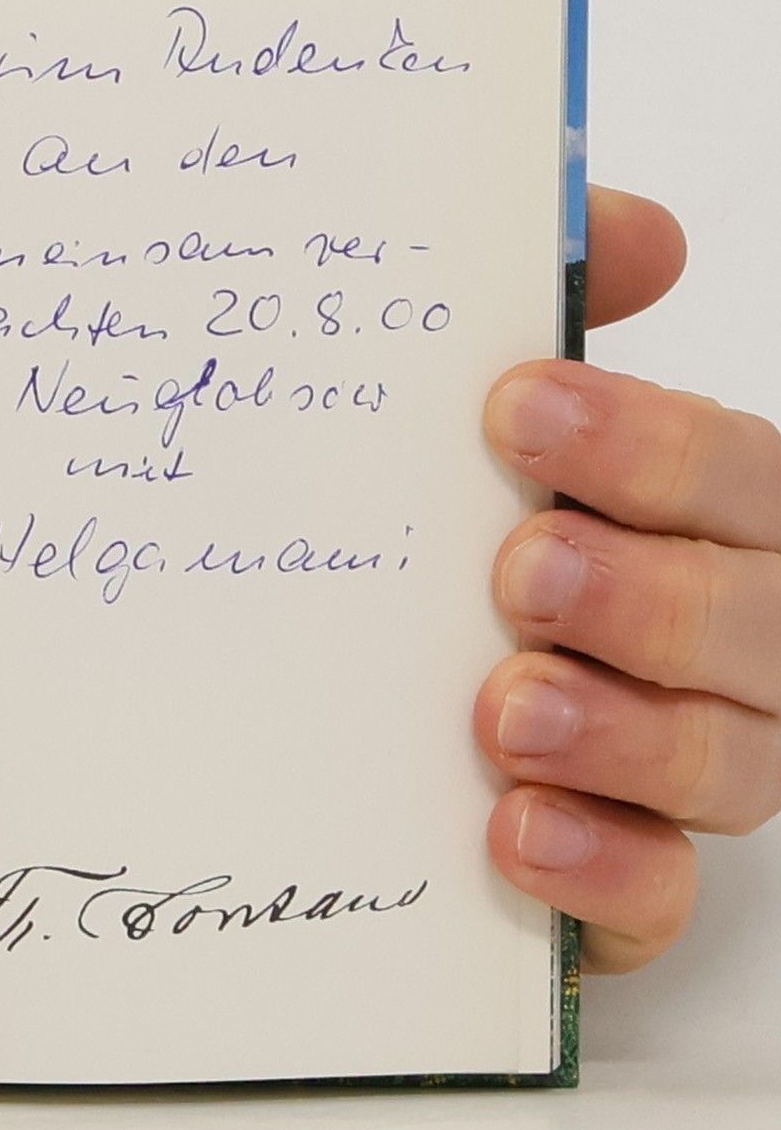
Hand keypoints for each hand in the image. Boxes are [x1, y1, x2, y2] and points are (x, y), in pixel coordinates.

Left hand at [475, 183, 776, 971]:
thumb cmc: (480, 531)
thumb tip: (641, 232)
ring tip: (506, 711)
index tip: (516, 408)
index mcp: (713, 519)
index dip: (647, 442)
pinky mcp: (633, 882)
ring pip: (726, 765)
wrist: (386, 707)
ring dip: (620, 734)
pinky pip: (659, 898)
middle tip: (520, 569)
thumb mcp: (510, 422)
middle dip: (646, 595)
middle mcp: (735, 645)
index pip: (738, 474)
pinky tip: (511, 832)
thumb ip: (565, 309)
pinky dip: (600, 869)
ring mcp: (694, 768)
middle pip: (755, 622)